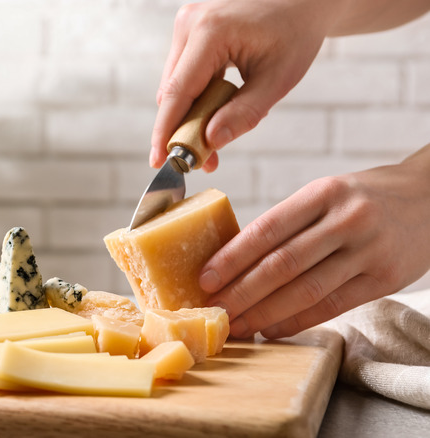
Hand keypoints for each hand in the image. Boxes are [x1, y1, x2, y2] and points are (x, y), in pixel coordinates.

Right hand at [150, 0, 341, 169]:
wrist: (303, 0)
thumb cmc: (295, 32)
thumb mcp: (277, 79)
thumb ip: (244, 113)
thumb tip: (210, 142)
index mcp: (210, 32)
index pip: (178, 92)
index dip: (166, 131)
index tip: (159, 161)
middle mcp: (190, 24)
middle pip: (172, 91)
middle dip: (183, 130)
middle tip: (203, 161)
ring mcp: (187, 24)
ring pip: (175, 85)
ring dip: (190, 115)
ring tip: (213, 140)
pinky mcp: (190, 30)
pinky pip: (184, 73)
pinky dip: (196, 98)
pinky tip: (215, 111)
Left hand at [200, 144, 429, 337]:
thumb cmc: (363, 198)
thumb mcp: (327, 193)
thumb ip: (289, 222)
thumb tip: (233, 259)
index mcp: (323, 193)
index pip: (268, 229)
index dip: (232, 257)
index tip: (205, 278)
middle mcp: (346, 220)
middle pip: (283, 264)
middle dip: (242, 292)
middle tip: (214, 310)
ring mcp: (368, 251)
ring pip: (306, 289)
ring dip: (265, 312)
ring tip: (237, 325)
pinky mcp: (384, 279)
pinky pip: (332, 305)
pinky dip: (297, 321)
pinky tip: (271, 329)